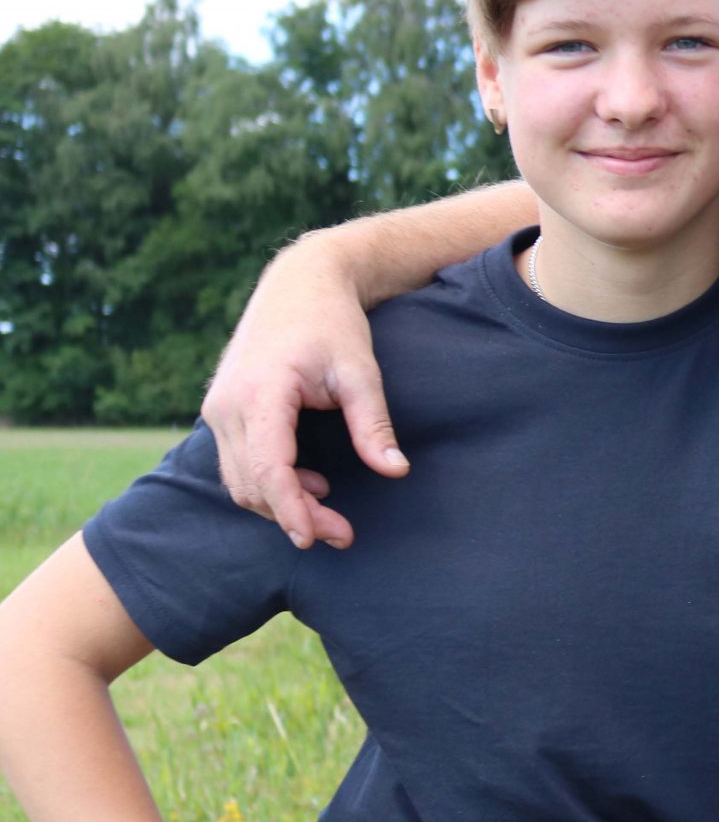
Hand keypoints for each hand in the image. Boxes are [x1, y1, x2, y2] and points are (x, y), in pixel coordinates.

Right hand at [202, 240, 404, 549]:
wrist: (299, 283)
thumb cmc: (334, 324)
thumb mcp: (361, 372)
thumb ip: (374, 424)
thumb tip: (396, 471)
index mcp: (261, 392)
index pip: (268, 468)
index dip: (291, 509)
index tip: (317, 538)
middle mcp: (228, 404)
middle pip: (251, 484)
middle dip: (294, 516)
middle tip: (342, 533)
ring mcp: (218, 408)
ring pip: (238, 480)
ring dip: (280, 503)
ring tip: (330, 508)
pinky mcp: (221, 410)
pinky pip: (237, 463)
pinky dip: (268, 482)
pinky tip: (311, 483)